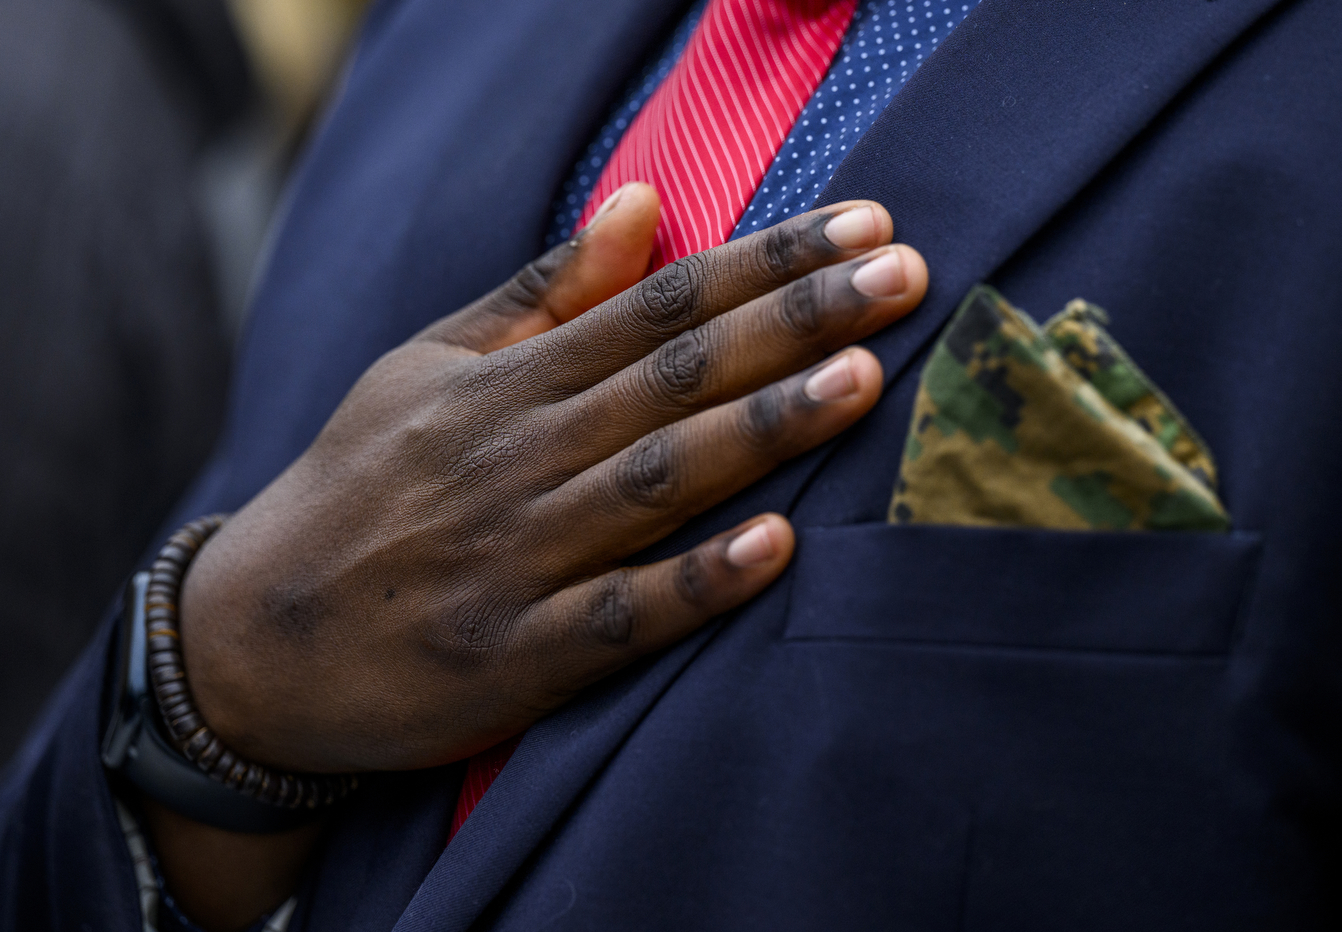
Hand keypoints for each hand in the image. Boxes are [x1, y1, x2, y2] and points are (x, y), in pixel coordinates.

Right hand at [179, 183, 928, 773]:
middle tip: (902, 275)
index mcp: (504, 384)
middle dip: (796, 323)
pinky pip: (620, 616)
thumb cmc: (359, 486)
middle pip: (675, 378)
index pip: (657, 305)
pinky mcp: (516, 658)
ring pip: (658, 481)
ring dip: (764, 429)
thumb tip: (641, 202)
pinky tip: (776, 545)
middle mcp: (516, 458)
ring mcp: (518, 559)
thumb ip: (538, 293)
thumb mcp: (426, 370)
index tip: (862, 226)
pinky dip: (697, 581)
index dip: (764, 262)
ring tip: (863, 380)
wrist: (253, 640)